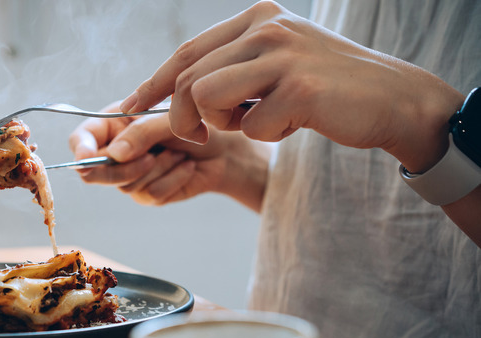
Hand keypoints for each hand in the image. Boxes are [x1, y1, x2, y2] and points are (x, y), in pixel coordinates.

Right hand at [69, 102, 269, 208]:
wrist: (230, 150)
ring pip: (126, 184)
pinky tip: (186, 168)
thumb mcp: (170, 120)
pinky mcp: (148, 193)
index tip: (85, 157)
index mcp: (115, 123)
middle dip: (125, 167)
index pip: (83, 138)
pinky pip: (149, 194)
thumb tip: (114, 155)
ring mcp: (131, 174)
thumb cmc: (201, 124)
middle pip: (97, 169)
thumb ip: (140, 134)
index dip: (81, 149)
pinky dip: (172, 180)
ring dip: (158, 169)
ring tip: (179, 154)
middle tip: (150, 157)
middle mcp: (118, 149)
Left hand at [119, 0, 463, 173]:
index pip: (187, 52)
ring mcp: (283, 54)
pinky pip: (250, 128)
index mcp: (257, 17)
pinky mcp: (298, 88)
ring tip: (258, 121)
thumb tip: (174, 90)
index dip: (153, 83)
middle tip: (203, 136)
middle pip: (187, 79)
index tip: (129, 107)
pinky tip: (294, 124)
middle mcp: (266, 27)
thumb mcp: (274, 63)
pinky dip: (265, 136)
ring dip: (224, 125)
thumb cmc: (325, 89)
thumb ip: (231, 66)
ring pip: (205, 98)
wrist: (392, 100)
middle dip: (181, 118)